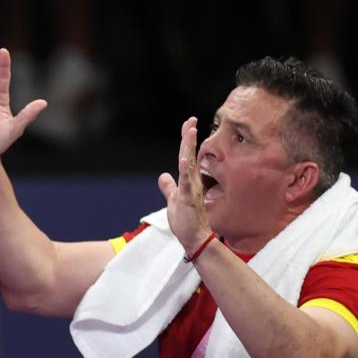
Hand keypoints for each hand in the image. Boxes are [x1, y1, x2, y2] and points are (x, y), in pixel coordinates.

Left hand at [156, 117, 212, 254]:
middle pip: (189, 155)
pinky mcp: (188, 200)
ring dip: (189, 148)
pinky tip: (184, 160)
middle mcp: (192, 182)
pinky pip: (186, 183)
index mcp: (187, 181)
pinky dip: (185, 171)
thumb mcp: (174, 199)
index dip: (186, 140)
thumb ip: (169, 187)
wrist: (194, 238)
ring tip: (191, 131)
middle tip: (192, 119)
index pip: (186, 156)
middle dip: (189, 137)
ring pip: (189, 165)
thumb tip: (163, 175)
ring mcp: (191, 190)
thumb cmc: (186, 220)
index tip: (189, 123)